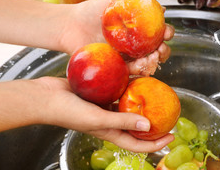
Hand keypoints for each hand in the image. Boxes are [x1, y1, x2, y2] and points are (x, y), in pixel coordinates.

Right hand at [37, 77, 173, 152]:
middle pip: (136, 124)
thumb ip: (122, 121)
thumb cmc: (68, 112)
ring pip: (129, 104)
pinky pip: (120, 90)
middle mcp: (110, 120)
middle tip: (168, 113)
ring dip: (142, 100)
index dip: (156, 144)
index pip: (137, 144)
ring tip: (156, 91)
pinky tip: (139, 76)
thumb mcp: (98, 119)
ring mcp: (106, 106)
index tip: (172, 137)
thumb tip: (148, 126)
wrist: (47, 97)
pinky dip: (129, 85)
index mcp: (110, 132)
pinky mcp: (101, 93)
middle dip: (153, 121)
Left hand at [59, 0, 174, 75]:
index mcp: (139, 30)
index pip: (159, 33)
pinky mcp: (116, 67)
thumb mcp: (117, 0)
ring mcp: (126, 57)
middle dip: (164, 51)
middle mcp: (135, 44)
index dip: (167, 34)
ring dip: (154, 62)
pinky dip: (139, 70)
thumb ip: (137, 1)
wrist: (72, 24)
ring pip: (147, 63)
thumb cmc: (93, 11)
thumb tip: (160, 7)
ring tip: (152, 57)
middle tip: (160, 48)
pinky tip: (141, 64)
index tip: (166, 33)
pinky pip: (131, 72)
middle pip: (158, 51)